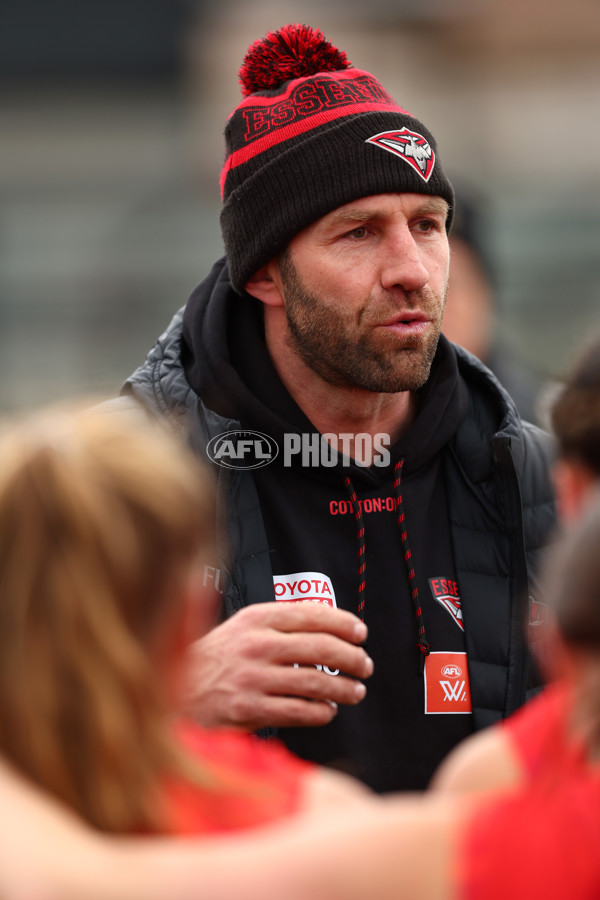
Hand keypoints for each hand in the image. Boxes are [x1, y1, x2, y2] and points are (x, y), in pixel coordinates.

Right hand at [183, 602, 372, 730]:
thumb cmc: (213, 660)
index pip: (312, 614)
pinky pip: (298, 711)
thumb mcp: (241, 628)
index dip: (343, 624)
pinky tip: (327, 711)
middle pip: (321, 648)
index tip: (360, 633)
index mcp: (256, 619)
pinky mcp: (249, 709)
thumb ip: (277, 624)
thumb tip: (325, 626)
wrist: (173, 690)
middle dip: (351, 658)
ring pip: (315, 682)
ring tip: (355, 692)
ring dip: (343, 688)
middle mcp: (256, 644)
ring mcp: (253, 678)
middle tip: (364, 665)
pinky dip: (320, 712)